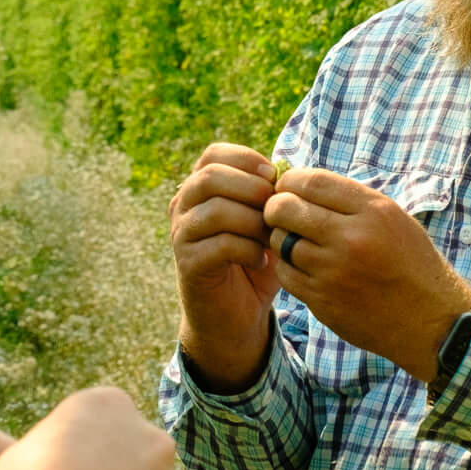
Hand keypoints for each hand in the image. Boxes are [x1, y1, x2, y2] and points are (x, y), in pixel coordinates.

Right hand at [167, 143, 279, 391]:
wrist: (236, 315)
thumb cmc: (254, 260)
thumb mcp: (265, 222)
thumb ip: (271, 195)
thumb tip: (288, 170)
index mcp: (199, 188)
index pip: (214, 154)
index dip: (246, 159)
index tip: (274, 177)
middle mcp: (183, 206)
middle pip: (210, 176)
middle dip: (252, 189)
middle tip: (276, 209)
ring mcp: (182, 235)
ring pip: (216, 210)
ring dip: (253, 222)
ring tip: (271, 238)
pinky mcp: (188, 264)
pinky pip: (220, 245)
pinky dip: (248, 250)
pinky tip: (262, 260)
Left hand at [264, 169, 470, 386]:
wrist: (430, 320)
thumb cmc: (411, 263)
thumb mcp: (392, 219)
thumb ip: (350, 200)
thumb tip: (301, 184)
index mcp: (373, 211)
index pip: (312, 181)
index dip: (290, 181)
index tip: (287, 187)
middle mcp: (352, 238)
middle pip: (285, 208)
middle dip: (276, 207)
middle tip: (280, 212)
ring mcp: (335, 272)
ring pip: (280, 241)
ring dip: (280, 238)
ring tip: (295, 240)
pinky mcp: (323, 300)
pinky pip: (285, 273)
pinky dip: (287, 266)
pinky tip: (302, 266)